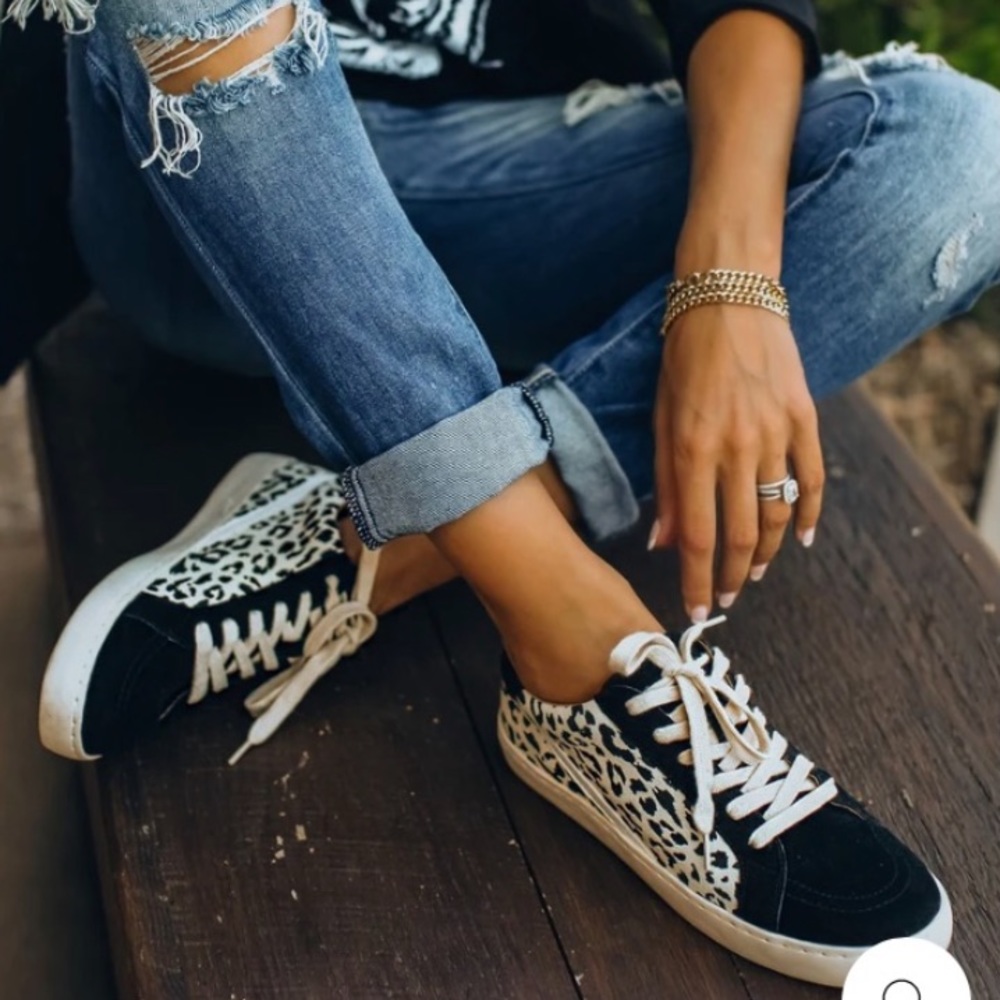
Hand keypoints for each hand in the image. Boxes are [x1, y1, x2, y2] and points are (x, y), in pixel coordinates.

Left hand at [650, 304, 823, 619]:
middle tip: (726, 598)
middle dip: (733, 576)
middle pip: (741, 534)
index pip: (695, 534)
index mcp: (691, 448)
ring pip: (778, 514)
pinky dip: (809, 515)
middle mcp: (736, 447)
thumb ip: (662, 482)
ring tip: (755, 573)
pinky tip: (802, 541)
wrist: (728, 297)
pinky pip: (812, 480)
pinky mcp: (804, 417)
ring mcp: (776, 432)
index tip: (695, 609)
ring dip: (768, 554)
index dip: (695, 579)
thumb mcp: (660, 417)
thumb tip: (661, 542)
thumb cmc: (682, 358)